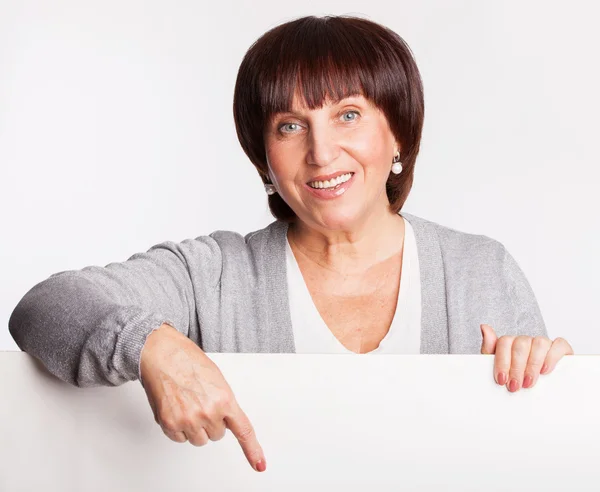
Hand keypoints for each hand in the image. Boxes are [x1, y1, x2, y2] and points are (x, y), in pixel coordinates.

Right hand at [140, 323, 266, 471]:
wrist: (163, 354)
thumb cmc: (188, 361)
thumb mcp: (217, 380)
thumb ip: (224, 402)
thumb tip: (225, 418)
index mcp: (225, 399)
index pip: (243, 430)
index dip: (252, 450)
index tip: (260, 464)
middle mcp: (208, 412)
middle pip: (217, 435)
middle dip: (212, 422)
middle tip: (201, 401)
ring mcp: (189, 420)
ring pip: (200, 440)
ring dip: (195, 427)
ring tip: (188, 403)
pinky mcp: (170, 425)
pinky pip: (180, 439)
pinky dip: (179, 428)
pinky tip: (176, 408)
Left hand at [480, 323, 573, 391]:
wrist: (538, 396)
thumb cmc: (515, 379)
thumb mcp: (498, 368)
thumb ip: (489, 349)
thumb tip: (484, 327)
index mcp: (510, 343)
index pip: (504, 342)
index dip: (502, 361)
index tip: (501, 380)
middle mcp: (526, 341)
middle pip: (521, 344)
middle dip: (517, 367)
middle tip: (515, 386)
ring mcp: (544, 344)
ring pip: (539, 343)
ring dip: (533, 364)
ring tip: (529, 382)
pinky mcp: (561, 350)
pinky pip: (559, 344)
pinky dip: (552, 356)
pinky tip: (546, 370)